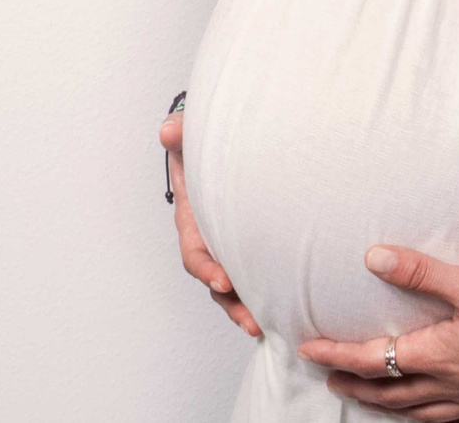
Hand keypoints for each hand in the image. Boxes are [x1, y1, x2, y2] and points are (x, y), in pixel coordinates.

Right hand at [161, 109, 259, 335]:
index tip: (223, 282)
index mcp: (193, 221)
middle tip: (252, 321)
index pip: (194, 253)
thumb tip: (169, 132)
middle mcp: (210, 242)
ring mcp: (230, 248)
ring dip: (248, 308)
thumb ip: (180, 133)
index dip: (206, 269)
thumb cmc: (203, 148)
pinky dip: (269, 293)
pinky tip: (289, 309)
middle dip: (232, 304)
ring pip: (236, 287)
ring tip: (266, 326)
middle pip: (216, 282)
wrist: (223, 151)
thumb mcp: (190, 137)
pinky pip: (258, 275)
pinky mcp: (252, 249)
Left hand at [300, 244, 458, 421]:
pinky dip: (434, 418)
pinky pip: (456, 422)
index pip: (371, 359)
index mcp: (437, 357)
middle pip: (390, 393)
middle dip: (356, 385)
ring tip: (374, 399)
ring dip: (388, 405)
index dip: (336, 353)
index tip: (309, 349)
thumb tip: (372, 257)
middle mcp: (451, 388)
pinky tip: (439, 414)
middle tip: (330, 378)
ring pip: (420, 412)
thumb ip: (422, 272)